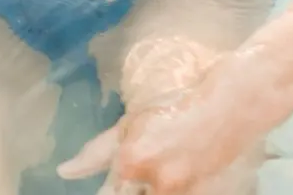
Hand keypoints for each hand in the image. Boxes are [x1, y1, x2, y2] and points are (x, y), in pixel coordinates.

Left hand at [57, 81, 264, 194]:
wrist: (227, 107)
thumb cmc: (172, 108)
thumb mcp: (130, 125)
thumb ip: (97, 153)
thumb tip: (64, 173)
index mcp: (130, 162)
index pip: (109, 194)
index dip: (108, 191)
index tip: (109, 187)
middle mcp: (155, 182)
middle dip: (129, 187)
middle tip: (137, 172)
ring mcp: (182, 191)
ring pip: (153, 194)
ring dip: (149, 187)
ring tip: (161, 163)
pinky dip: (170, 188)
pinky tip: (173, 172)